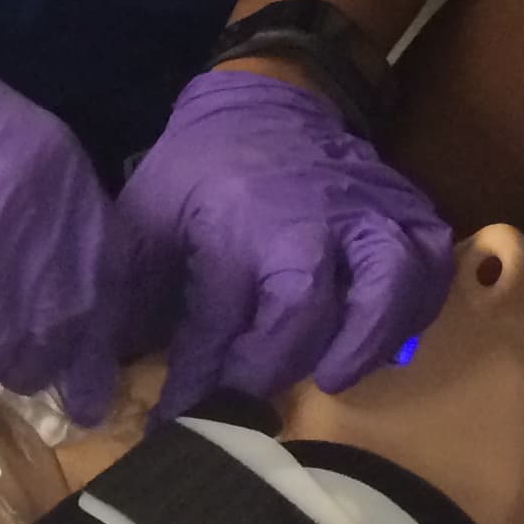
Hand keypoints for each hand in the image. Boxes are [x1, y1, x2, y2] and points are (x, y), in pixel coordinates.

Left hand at [118, 67, 454, 421]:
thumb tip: (92, 394)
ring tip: (332, 379)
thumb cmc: (199, 171)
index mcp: (233, 219)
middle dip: (274, 368)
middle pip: (305, 309)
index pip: (217, 318)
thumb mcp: (143, 222)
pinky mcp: (407, 209)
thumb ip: (121, 302)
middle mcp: (308, 217)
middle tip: (246, 406)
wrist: (271, 99)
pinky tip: (382, 342)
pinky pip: (431, 265)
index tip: (173, 425)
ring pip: (388, 284)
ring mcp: (367, 211)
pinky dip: (415, 309)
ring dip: (363, 343)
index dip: (196, 380)